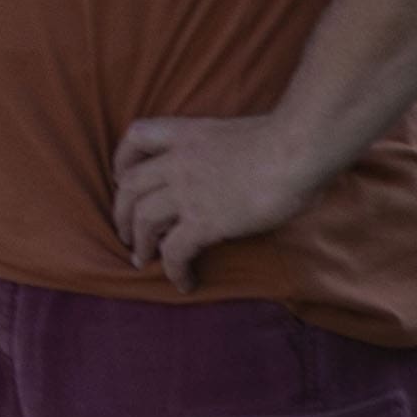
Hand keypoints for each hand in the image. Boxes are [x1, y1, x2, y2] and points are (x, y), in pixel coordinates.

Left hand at [111, 115, 338, 290]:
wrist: (295, 151)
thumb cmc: (287, 140)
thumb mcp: (244, 133)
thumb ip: (231, 149)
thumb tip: (250, 166)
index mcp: (188, 133)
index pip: (135, 137)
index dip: (122, 160)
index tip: (122, 178)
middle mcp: (177, 161)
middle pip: (130, 187)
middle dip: (121, 212)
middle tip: (126, 232)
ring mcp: (186, 191)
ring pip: (142, 220)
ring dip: (139, 243)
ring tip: (141, 260)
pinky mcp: (202, 221)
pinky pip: (173, 252)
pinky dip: (173, 270)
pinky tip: (184, 283)